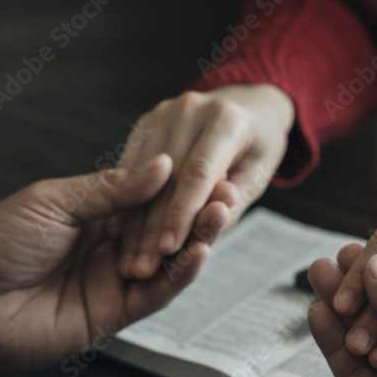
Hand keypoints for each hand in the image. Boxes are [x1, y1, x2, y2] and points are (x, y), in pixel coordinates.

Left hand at [0, 154, 227, 376]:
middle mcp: (108, 246)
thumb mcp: (52, 201)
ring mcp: (112, 280)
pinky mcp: (113, 314)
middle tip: (227, 190)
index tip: (209, 167)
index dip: (179, 184)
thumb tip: (161, 166)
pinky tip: (200, 253)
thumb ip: (110, 189)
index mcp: (92, 213)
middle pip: (165, 226)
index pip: (148, 196)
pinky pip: (156, 294)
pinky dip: (180, 274)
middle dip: (197, 209)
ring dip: (198, 238)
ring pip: (168, 259)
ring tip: (222, 214)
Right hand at [116, 84, 293, 279]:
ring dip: (133, 221)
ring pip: (143, 176)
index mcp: (227, 120)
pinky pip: (132, 167)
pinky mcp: (147, 121)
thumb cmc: (257, 148)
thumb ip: (231, 205)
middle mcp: (192, 109)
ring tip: (129, 259)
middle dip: (153, 227)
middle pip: (166, 178)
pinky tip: (119, 233)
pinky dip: (126, 202)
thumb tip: (202, 233)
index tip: (168, 249)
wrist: (247, 108)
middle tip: (142, 268)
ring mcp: (165, 112)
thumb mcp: (257, 176)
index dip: (181, 213)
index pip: (198, 173)